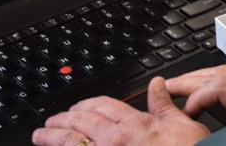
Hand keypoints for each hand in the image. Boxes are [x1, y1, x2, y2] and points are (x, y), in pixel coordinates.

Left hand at [32, 76, 211, 145]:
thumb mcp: (183, 125)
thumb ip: (163, 105)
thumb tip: (156, 85)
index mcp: (135, 125)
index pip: (102, 107)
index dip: (86, 105)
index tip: (76, 108)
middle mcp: (117, 141)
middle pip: (80, 123)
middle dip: (62, 120)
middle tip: (50, 122)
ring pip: (73, 143)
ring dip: (54, 137)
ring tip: (42, 136)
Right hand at [165, 66, 225, 122]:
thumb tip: (219, 140)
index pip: (222, 86)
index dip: (197, 96)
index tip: (184, 113)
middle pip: (220, 75)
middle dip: (188, 81)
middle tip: (162, 89)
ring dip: (199, 78)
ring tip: (176, 87)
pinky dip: (216, 80)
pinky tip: (207, 87)